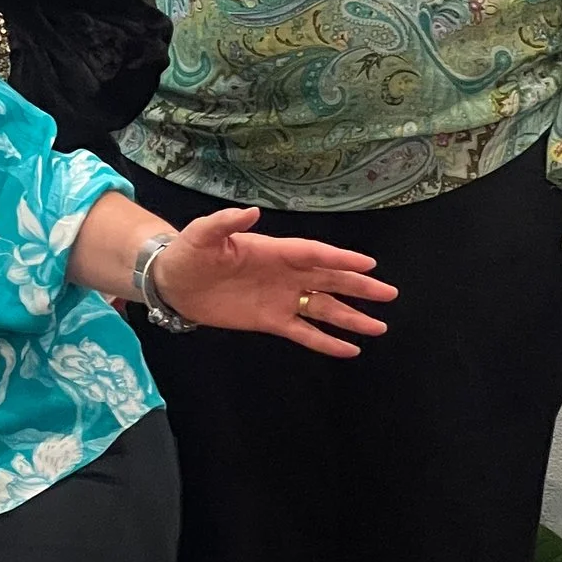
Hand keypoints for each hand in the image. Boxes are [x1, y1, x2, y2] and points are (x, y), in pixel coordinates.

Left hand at [153, 206, 395, 357]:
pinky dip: (326, 342)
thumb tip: (251, 211)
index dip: (339, 258)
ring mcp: (280, 299)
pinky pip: (304, 332)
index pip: (312, 253)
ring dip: (350, 317)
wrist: (172, 283)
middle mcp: (283, 275)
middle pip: (328, 279)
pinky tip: (349, 350)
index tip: (368, 263)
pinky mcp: (270, 321)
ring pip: (322, 308)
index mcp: (272, 251)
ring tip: (380, 326)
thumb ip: (225, 222)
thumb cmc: (188, 253)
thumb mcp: (202, 234)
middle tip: (389, 293)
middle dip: (358, 286)